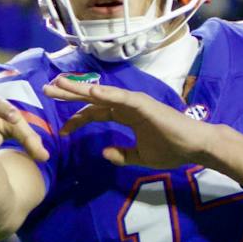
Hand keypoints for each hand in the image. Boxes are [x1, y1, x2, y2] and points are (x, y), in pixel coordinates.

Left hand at [43, 76, 213, 169]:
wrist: (195, 147)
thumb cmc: (173, 149)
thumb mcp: (141, 157)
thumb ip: (123, 154)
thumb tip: (104, 153)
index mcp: (126, 116)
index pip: (96, 113)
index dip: (78, 119)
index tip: (62, 130)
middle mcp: (127, 105)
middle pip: (93, 98)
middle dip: (69, 94)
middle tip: (47, 89)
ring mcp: (134, 102)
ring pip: (101, 93)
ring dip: (80, 88)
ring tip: (59, 83)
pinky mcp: (143, 104)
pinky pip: (120, 97)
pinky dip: (105, 93)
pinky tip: (89, 91)